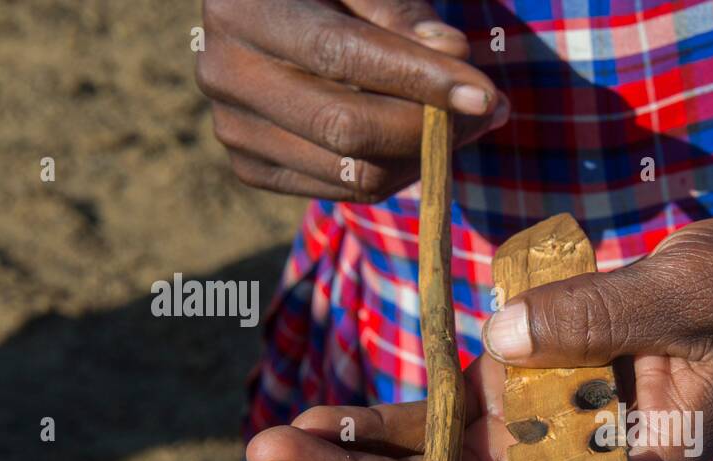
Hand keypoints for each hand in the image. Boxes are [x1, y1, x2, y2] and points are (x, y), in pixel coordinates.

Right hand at [196, 0, 507, 201]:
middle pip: (345, 128)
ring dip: (422, 155)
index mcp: (242, 7)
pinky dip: (395, 173)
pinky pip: (343, 192)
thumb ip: (402, 10)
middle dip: (428, 127)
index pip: (341, 54)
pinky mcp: (251, 166)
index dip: (418, 78)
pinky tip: (416, 142)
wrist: (274, 11)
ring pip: (352, 172)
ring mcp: (231, 128)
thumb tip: (451, 51)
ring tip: (460, 121)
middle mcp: (224, 72)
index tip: (484, 92)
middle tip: (488, 110)